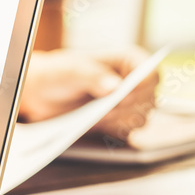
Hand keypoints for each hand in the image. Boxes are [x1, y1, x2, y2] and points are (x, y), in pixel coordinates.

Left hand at [19, 48, 157, 139]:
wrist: (44, 94)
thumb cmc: (59, 73)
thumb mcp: (72, 70)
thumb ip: (93, 76)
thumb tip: (114, 87)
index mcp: (129, 60)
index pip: (150, 75)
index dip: (141, 88)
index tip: (123, 97)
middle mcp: (134, 82)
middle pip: (149, 101)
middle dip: (127, 108)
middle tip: (104, 108)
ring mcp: (129, 103)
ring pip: (140, 119)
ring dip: (119, 121)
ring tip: (96, 114)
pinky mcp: (118, 122)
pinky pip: (127, 133)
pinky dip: (112, 131)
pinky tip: (95, 124)